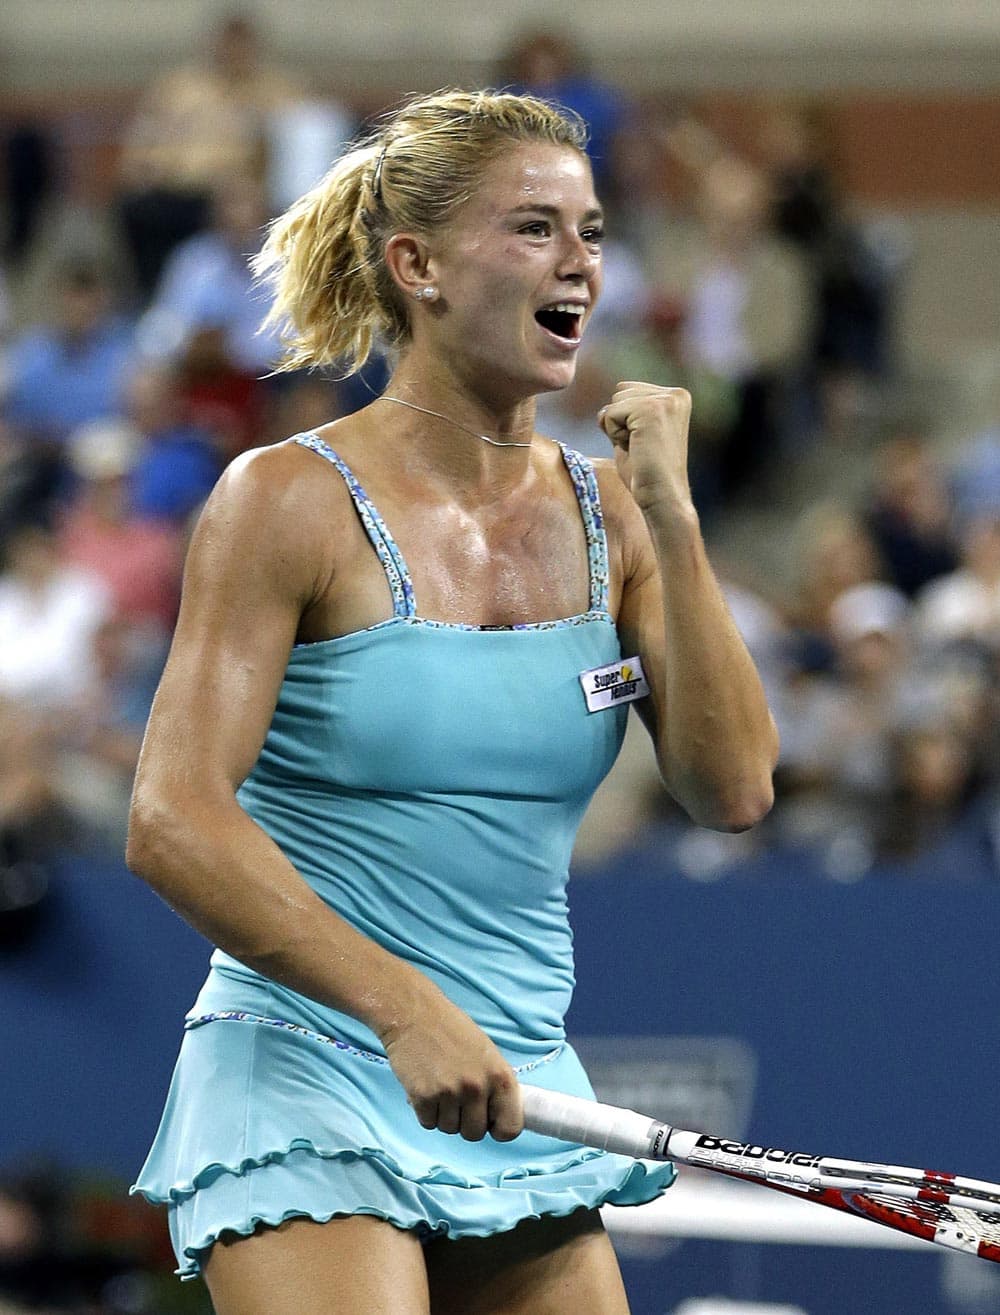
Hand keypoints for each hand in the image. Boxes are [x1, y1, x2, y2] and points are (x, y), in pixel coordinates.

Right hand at [380, 991, 522, 1142]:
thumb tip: (498, 1116)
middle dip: (465, 1121)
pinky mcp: (423, 1097)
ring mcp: (450, 1094)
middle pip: (475, 1134)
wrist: (415, 1013)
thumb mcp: (487, 1053)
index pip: (510, 1127)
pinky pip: (428, 1123)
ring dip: (444, 1115)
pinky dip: (426, 1111)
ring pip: (450, 1130)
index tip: (489, 1121)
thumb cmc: (452, 1030)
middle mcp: (477, 1087)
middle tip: (457, 1098)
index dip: (499, 1128)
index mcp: (500, 1076)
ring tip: (440, 1086)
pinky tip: (425, 1087)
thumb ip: (494, 1085)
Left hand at [598, 382, 693, 519]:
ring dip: (617, 429)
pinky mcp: (652, 410)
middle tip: (641, 447)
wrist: (662, 497)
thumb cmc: (647, 473)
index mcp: (676, 397)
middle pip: (620, 392)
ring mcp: (666, 400)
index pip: (628, 391)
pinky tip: (635, 449)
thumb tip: (603, 410)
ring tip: (639, 448)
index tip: (645, 443)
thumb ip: (624, 416)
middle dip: (621, 422)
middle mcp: (675, 394)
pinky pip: (610, 414)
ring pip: (614, 402)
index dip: (625, 420)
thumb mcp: (635, 435)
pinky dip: (614, 435)